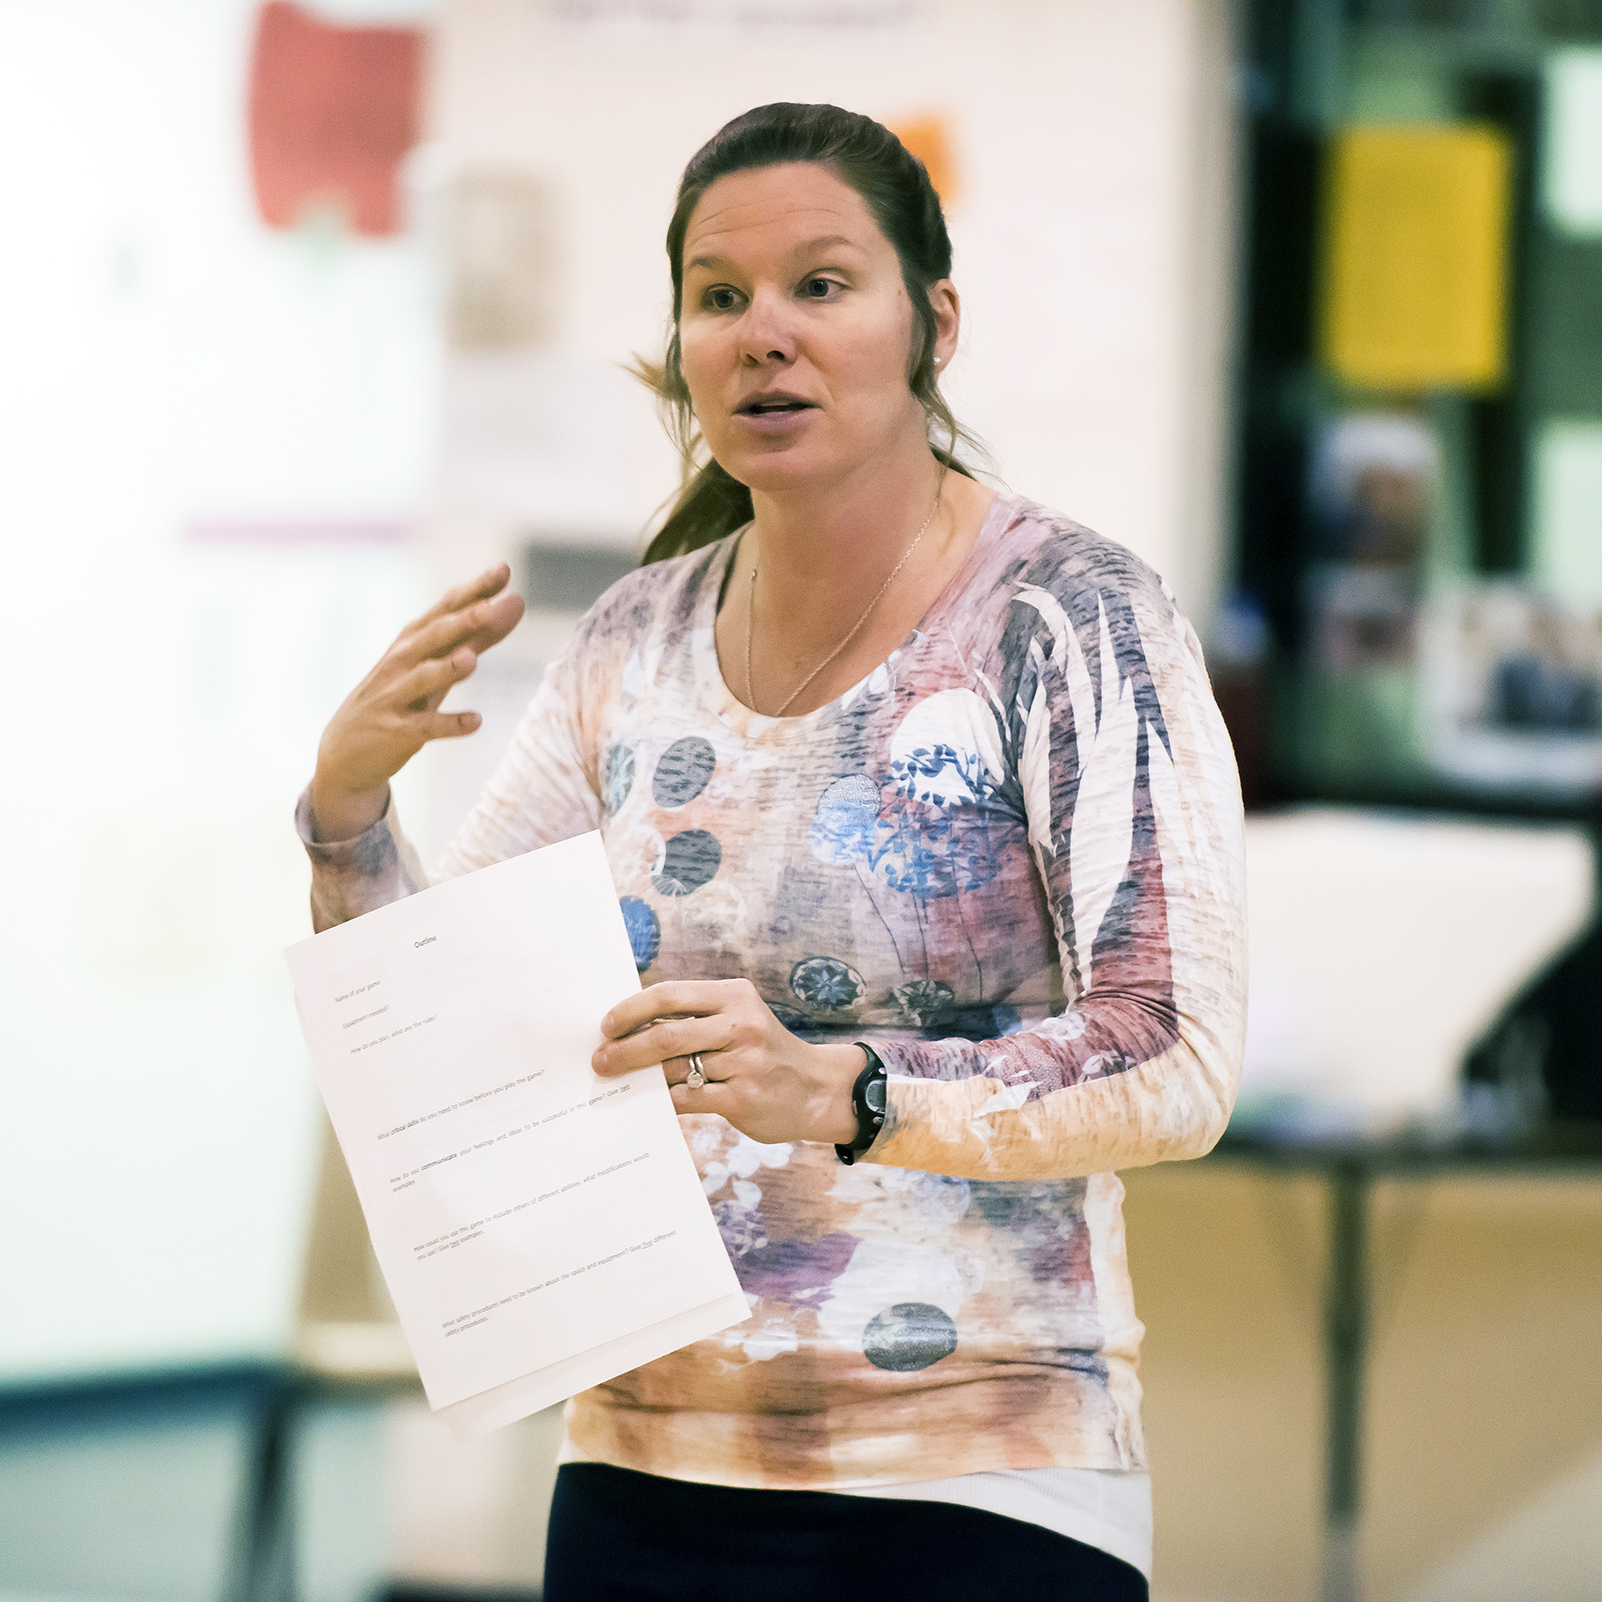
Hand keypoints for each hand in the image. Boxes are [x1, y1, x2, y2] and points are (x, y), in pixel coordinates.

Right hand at [309, 564, 524, 839]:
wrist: (345, 753)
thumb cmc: (400, 699)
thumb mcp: (437, 666)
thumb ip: (477, 637)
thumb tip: (516, 604)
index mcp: (413, 642)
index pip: (446, 609)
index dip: (474, 591)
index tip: (504, 570)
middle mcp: (402, 663)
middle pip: (434, 637)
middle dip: (462, 621)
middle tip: (491, 607)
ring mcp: (397, 697)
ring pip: (424, 679)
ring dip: (448, 669)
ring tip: (472, 660)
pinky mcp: (397, 732)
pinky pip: (426, 726)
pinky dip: (450, 724)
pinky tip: (476, 721)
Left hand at [592, 979, 863, 1146]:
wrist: (818, 1090)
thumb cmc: (766, 1053)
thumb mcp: (741, 1020)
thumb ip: (697, 1020)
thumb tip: (632, 1030)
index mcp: (735, 995)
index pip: (670, 995)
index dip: (631, 1010)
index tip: (606, 1025)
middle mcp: (741, 1024)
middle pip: (666, 1034)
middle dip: (624, 1049)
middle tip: (600, 1061)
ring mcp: (743, 1062)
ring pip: (674, 1069)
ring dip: (642, 1078)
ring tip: (623, 1082)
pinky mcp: (742, 1098)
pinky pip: (687, 1099)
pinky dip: (665, 1100)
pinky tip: (654, 1102)